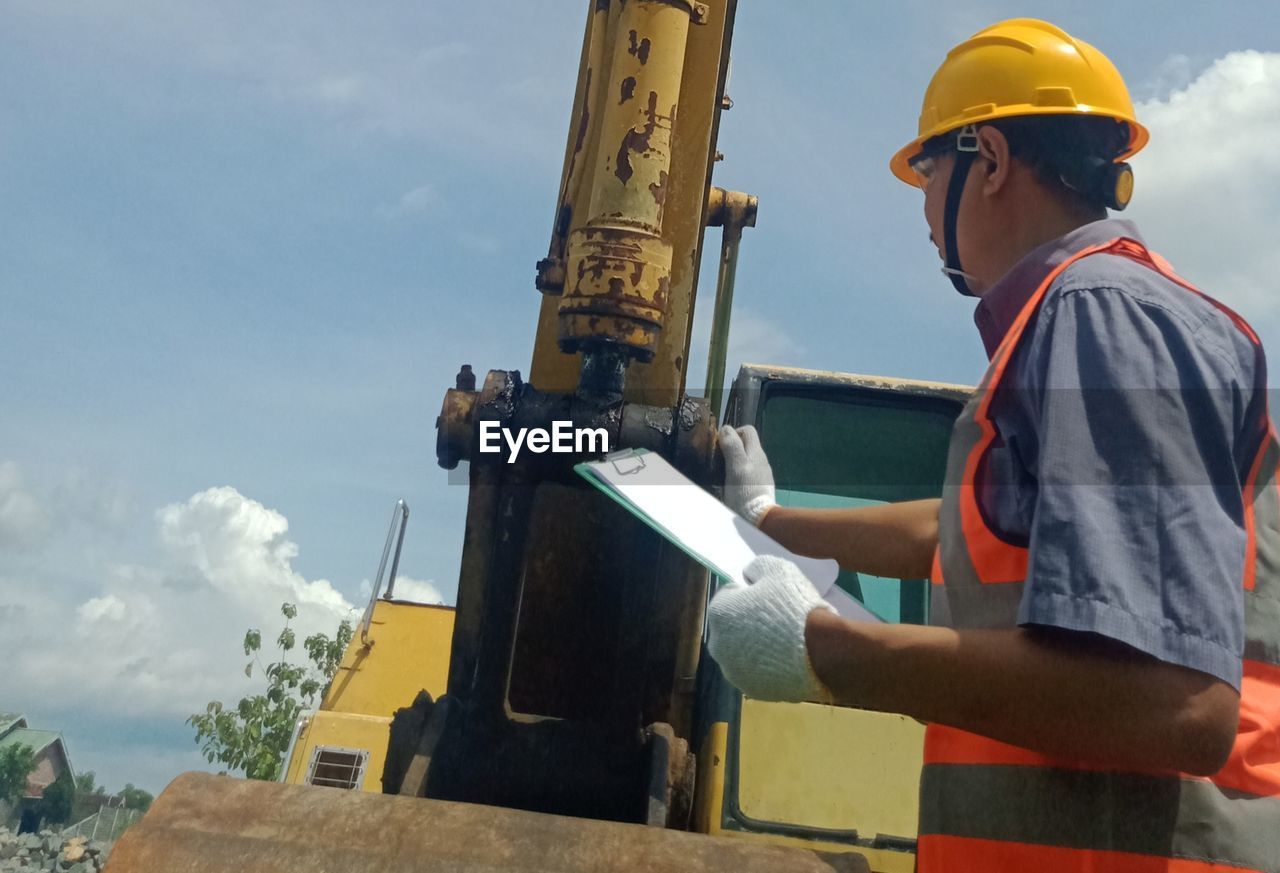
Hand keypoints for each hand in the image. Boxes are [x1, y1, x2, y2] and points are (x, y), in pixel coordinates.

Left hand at [706, 555, 835, 702]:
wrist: (822, 651)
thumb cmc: (795, 606)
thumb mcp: (777, 568)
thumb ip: (756, 568)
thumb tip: (749, 575)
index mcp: (719, 614)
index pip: (728, 596)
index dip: (749, 594)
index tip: (768, 598)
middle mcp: (718, 646)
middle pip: (731, 628)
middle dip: (747, 623)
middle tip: (776, 620)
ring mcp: (735, 673)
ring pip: (742, 654)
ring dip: (755, 648)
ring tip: (784, 643)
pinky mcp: (753, 692)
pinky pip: (758, 673)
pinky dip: (767, 668)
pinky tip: (787, 661)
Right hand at [719, 425, 775, 525]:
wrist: (758, 518)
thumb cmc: (745, 491)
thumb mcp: (736, 467)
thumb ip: (732, 447)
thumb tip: (726, 428)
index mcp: (756, 452)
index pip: (748, 430)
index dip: (733, 432)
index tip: (721, 445)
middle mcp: (762, 460)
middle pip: (746, 444)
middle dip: (731, 447)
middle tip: (719, 459)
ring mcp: (762, 473)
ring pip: (746, 458)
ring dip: (733, 461)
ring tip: (722, 472)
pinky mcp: (759, 485)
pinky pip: (748, 472)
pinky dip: (738, 473)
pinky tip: (730, 483)